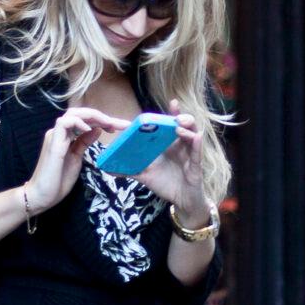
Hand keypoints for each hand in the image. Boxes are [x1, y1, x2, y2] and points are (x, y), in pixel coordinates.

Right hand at [23, 108, 127, 213]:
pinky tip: (90, 130)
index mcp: (66, 135)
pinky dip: (78, 123)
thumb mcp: (77, 158)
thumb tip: (97, 130)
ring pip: (73, 114)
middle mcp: (59, 132)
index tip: (119, 127)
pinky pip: (64, 124)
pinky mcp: (53, 143)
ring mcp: (55, 136)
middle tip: (120, 125)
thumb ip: (84, 143)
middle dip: (102, 116)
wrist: (42, 195)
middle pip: (81, 113)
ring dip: (93, 116)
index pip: (85, 120)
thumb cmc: (58, 179)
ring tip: (108, 125)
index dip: (102, 120)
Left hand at [133, 99, 208, 222]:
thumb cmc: (165, 184)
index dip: (173, 113)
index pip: (171, 125)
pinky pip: (197, 153)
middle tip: (174, 115)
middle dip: (180, 117)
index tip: (172, 103)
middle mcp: (181, 145)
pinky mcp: (195, 165)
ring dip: (187, 128)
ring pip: (193, 135)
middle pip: (185, 125)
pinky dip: (196, 144)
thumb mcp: (145, 175)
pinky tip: (195, 137)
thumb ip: (129, 169)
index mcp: (169, 144)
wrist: (180, 201)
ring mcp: (189, 154)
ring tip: (178, 126)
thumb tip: (107, 168)